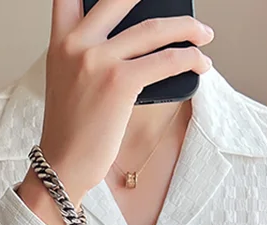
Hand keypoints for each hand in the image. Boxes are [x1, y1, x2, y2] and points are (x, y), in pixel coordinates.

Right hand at [33, 0, 214, 204]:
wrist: (62, 166)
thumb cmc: (71, 132)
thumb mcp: (68, 82)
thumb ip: (87, 55)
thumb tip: (135, 42)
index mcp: (61, 42)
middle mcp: (77, 45)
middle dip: (161, 1)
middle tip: (181, 4)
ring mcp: (98, 61)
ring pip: (153, 28)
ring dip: (187, 28)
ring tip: (205, 34)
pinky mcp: (119, 82)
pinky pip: (165, 60)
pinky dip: (190, 58)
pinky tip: (201, 63)